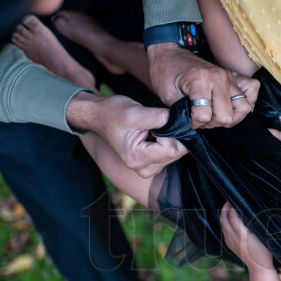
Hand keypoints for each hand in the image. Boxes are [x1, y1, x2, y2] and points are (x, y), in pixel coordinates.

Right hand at [66, 92, 184, 177]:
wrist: (100, 116)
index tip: (162, 120)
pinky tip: (157, 133)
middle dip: (175, 136)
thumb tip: (180, 120)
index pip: (170, 150)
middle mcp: (142, 168)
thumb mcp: (135, 112)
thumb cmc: (112, 113)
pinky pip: (170, 154)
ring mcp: (147, 168)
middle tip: (163, 120)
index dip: (173, 133)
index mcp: (136, 158)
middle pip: (175, 154)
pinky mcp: (151, 163)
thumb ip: (159, 117)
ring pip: (175, 154)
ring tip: (156, 127)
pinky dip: (169, 141)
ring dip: (172, 138)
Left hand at [146, 43, 258, 127]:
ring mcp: (229, 76)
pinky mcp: (233, 76)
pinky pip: (251, 91)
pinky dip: (244, 102)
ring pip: (243, 108)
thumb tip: (196, 126)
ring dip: (229, 117)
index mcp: (199, 80)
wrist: (168, 53)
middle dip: (212, 123)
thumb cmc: (165, 73)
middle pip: (226, 116)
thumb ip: (183, 113)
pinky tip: (230, 106)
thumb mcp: (167, 96)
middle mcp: (219, 77)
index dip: (194, 123)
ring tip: (215, 115)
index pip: (205, 115)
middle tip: (201, 118)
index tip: (187, 119)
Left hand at [220, 202, 273, 270]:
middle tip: (229, 201)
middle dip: (225, 209)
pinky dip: (226, 223)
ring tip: (230, 208)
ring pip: (223, 225)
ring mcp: (230, 242)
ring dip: (224, 215)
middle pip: (224, 220)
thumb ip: (256, 224)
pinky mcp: (229, 245)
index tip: (235, 200)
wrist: (259, 267)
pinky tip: (231, 219)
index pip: (233, 217)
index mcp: (242, 235)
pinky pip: (225, 231)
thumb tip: (251, 212)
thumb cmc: (265, 251)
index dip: (233, 208)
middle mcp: (233, 238)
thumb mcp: (263, 236)